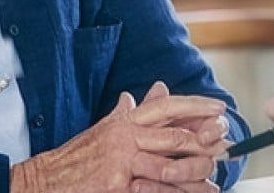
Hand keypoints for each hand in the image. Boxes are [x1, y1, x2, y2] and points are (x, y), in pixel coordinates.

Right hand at [10, 88, 228, 192]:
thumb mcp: (105, 129)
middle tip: (227, 144)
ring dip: (197, 172)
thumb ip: (130, 112)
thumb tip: (152, 91)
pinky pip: (154, 191)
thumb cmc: (77, 157)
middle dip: (205, 141)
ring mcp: (121, 162)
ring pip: (170, 165)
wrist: (46, 180)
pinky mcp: (116, 186)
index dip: (195, 106)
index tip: (220, 108)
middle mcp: (124, 137)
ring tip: (215, 177)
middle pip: (175, 135)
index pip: (165, 107)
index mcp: (124, 121)